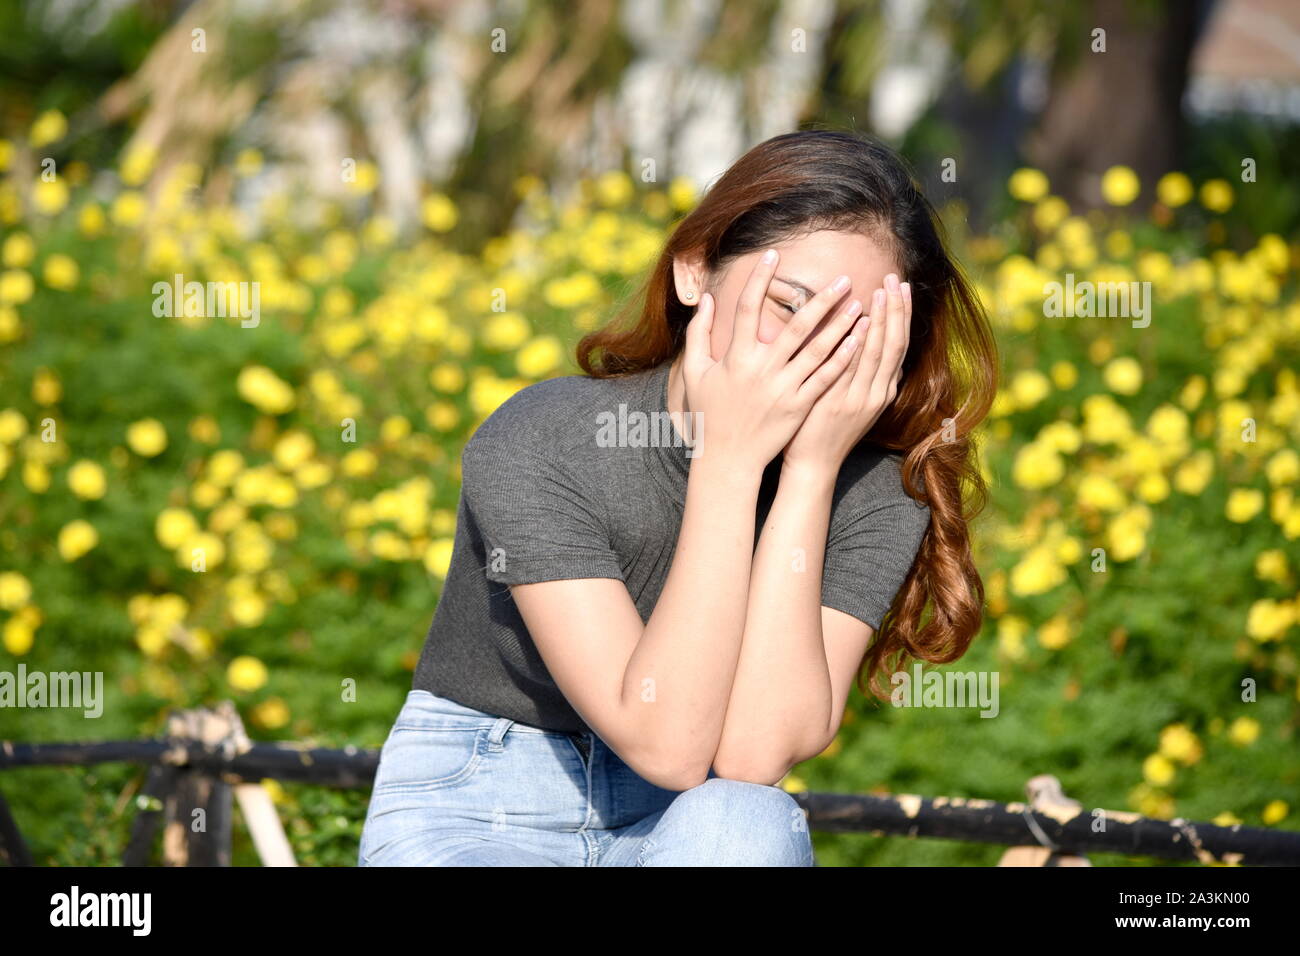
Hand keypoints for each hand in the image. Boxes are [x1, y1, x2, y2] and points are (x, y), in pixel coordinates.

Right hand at [680, 249, 864, 472]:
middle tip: (843, 279)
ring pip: (818, 351)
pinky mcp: (799, 406)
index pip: (747, 308)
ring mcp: (784, 389)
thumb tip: (705, 299)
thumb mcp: (695, 373)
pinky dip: (842, 358)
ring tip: (859, 304)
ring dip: (840, 325)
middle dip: (821, 300)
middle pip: (796, 327)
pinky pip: (825, 378)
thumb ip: (698, 334)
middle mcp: (762, 370)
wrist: (728, 458)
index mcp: (736, 357)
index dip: (759, 279)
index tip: (773, 255)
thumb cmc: (710, 413)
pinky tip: (858, 340)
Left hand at [782, 272, 911, 473]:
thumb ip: (863, 376)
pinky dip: (860, 344)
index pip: (899, 345)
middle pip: (894, 344)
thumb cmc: (826, 430)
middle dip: (896, 309)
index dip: (902, 315)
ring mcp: (859, 399)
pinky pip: (852, 368)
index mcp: (883, 391)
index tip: (900, 286)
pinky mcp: (839, 403)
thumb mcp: (853, 402)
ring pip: (878, 352)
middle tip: (894, 278)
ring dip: (883, 319)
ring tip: (882, 290)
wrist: (812, 465)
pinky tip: (862, 322)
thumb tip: (870, 347)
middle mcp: (877, 393)